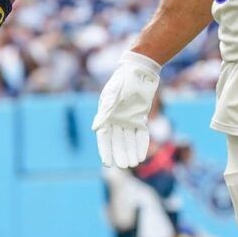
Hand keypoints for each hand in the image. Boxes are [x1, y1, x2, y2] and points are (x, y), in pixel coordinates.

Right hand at [92, 51, 160, 168]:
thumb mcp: (113, 95)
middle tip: (124, 166)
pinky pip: (141, 134)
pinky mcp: (140, 117)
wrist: (139, 70)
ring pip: (129, 140)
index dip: (105, 150)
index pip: (104, 138)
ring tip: (134, 164)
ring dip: (131, 151)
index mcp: (106, 116)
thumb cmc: (123, 80)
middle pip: (118, 141)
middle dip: (120, 154)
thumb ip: (106, 112)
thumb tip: (95, 128)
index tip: (107, 163)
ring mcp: (129, 119)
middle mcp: (116, 120)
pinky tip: (142, 155)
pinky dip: (141, 144)